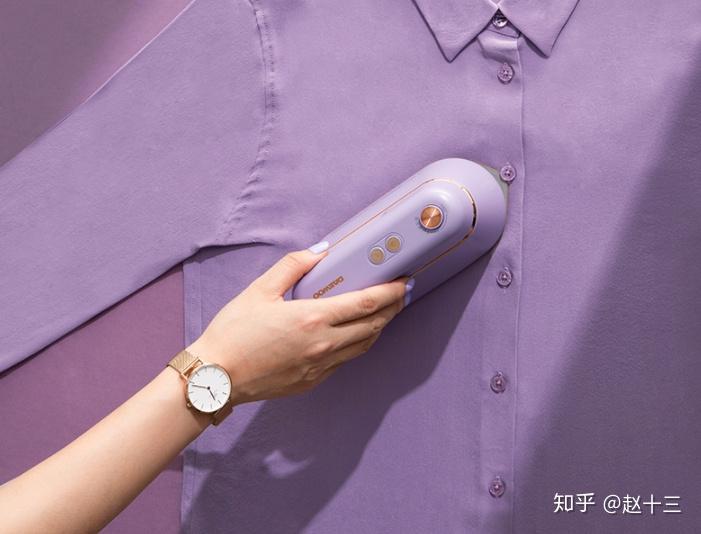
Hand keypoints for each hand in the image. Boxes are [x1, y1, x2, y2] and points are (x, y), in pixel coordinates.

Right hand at [186, 245, 408, 404]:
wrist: (215, 377)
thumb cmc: (234, 332)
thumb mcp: (259, 290)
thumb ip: (292, 266)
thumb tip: (319, 252)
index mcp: (313, 318)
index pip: (367, 303)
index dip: (392, 291)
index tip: (404, 281)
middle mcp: (324, 344)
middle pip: (374, 325)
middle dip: (393, 308)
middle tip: (401, 294)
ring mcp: (320, 366)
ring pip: (363, 346)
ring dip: (378, 327)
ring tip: (384, 313)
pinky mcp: (312, 381)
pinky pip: (344, 361)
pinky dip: (356, 345)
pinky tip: (352, 335)